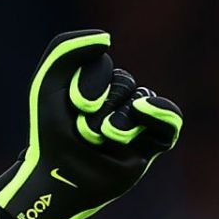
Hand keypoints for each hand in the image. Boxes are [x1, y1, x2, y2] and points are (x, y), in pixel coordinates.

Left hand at [0, 29, 181, 218]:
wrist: (55, 179)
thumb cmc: (49, 136)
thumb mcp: (48, 86)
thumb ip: (65, 49)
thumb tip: (107, 39)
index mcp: (93, 87)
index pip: (103, 66)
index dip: (90, 82)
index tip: (73, 104)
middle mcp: (116, 102)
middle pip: (123, 83)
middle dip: (100, 107)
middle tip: (81, 132)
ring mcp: (135, 123)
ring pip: (142, 100)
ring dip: (118, 120)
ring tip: (100, 139)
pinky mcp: (151, 145)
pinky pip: (170, 118)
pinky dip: (160, 112)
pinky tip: (142, 110)